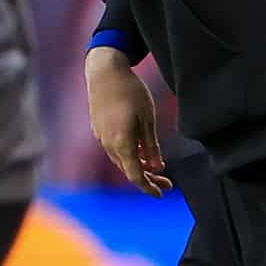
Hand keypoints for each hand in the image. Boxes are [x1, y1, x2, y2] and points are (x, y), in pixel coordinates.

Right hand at [86, 48, 172, 197]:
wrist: (105, 71)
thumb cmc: (130, 92)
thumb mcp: (148, 119)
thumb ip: (151, 146)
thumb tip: (156, 168)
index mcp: (121, 143)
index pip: (135, 175)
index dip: (148, 187)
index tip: (161, 194)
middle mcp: (108, 144)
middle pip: (127, 170)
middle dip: (147, 178)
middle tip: (166, 183)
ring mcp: (101, 136)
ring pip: (120, 160)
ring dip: (137, 166)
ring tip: (155, 166)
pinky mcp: (99, 128)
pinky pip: (114, 149)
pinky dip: (128, 154)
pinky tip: (140, 149)